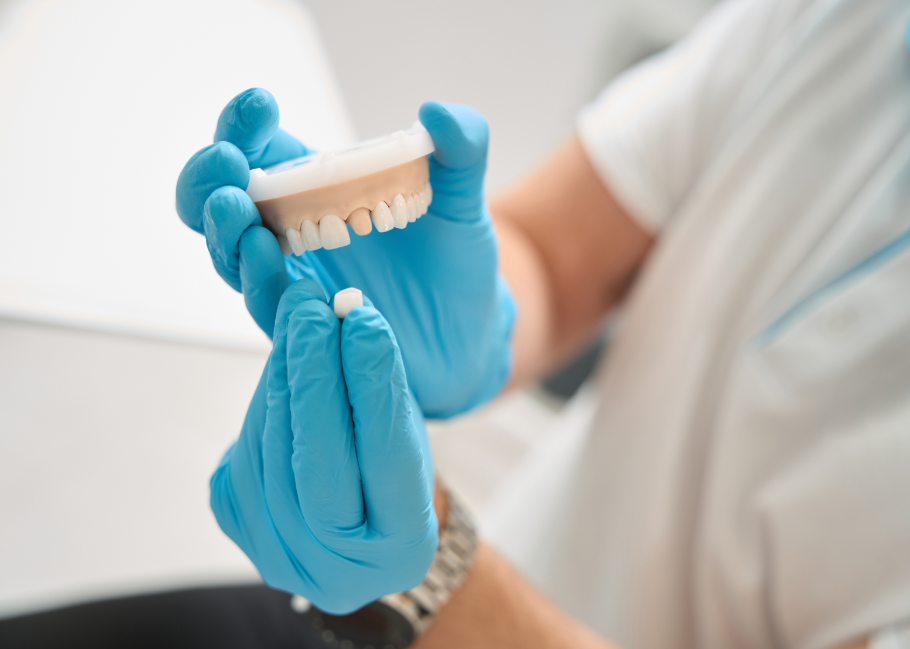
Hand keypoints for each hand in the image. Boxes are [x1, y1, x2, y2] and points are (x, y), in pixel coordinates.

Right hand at [176, 89, 515, 417]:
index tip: (261, 106)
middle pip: (221, 202)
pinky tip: (266, 256)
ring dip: (226, 230)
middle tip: (227, 162)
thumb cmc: (455, 260)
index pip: (261, 150)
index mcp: (317, 188)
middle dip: (209, 179)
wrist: (470, 331)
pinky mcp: (307, 327)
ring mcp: (294, 281)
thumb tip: (437, 112)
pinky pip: (269, 306)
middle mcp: (292, 232)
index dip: (245, 126)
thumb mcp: (463, 199)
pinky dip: (260, 281)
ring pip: (232, 256)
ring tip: (237, 208)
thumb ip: (462, 148)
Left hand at [209, 280, 437, 613]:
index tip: (365, 323)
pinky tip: (283, 358)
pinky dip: (265, 398)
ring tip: (299, 315)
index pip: (386, 460)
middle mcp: (336, 571)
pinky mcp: (240, 528)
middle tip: (313, 309)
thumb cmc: (394, 474)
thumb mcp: (407, 437)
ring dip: (282, 375)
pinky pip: (245, 452)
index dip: (374, 387)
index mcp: (400, 553)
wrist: (360, 528)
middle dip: (313, 376)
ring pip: (271, 452)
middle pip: (316, 464)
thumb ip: (380, 389)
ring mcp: (280, 556)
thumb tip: (346, 317)